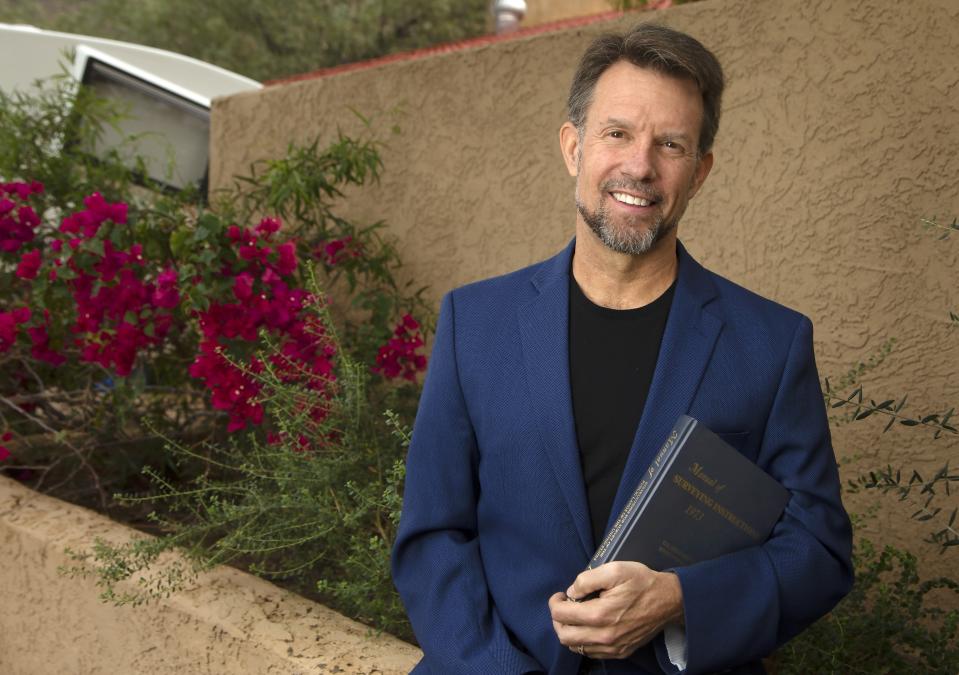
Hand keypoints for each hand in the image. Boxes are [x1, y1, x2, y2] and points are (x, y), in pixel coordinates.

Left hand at [548, 562, 683, 659]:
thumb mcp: (614, 569)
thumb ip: (586, 580)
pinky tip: (588, 626)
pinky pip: (591, 652)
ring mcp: (613, 647)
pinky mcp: (620, 652)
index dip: (555, 603)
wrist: (669, 600)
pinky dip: (583, 641)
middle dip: (558, 620)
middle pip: (564, 636)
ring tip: (576, 615)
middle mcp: (604, 636)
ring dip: (569, 631)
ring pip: (576, 647)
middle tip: (564, 606)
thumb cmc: (642, 582)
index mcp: (601, 614)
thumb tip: (571, 593)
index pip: (561, 615)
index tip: (560, 595)